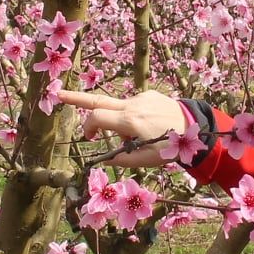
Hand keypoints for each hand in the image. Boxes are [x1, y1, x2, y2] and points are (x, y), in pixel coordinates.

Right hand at [54, 88, 186, 166]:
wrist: (196, 125)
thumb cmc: (171, 146)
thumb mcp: (146, 160)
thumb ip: (122, 159)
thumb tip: (106, 160)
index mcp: (129, 122)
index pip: (96, 118)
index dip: (88, 128)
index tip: (89, 137)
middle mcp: (132, 105)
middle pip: (98, 101)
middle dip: (76, 98)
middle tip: (57, 94)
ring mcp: (140, 97)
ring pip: (119, 108)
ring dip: (120, 122)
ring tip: (141, 136)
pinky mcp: (148, 93)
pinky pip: (133, 105)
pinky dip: (133, 116)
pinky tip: (150, 126)